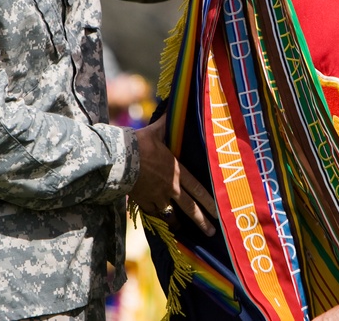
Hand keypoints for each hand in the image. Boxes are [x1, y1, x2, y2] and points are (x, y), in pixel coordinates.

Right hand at [130, 115, 217, 235]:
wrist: (118, 160)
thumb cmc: (139, 144)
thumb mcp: (156, 131)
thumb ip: (168, 123)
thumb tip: (174, 106)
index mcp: (177, 171)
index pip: (198, 190)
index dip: (211, 202)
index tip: (220, 212)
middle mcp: (170, 188)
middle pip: (190, 208)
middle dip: (202, 221)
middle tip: (213, 232)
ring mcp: (156, 197)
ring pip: (172, 215)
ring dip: (180, 223)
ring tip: (187, 231)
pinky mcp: (142, 202)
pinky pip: (154, 215)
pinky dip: (160, 220)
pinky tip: (165, 224)